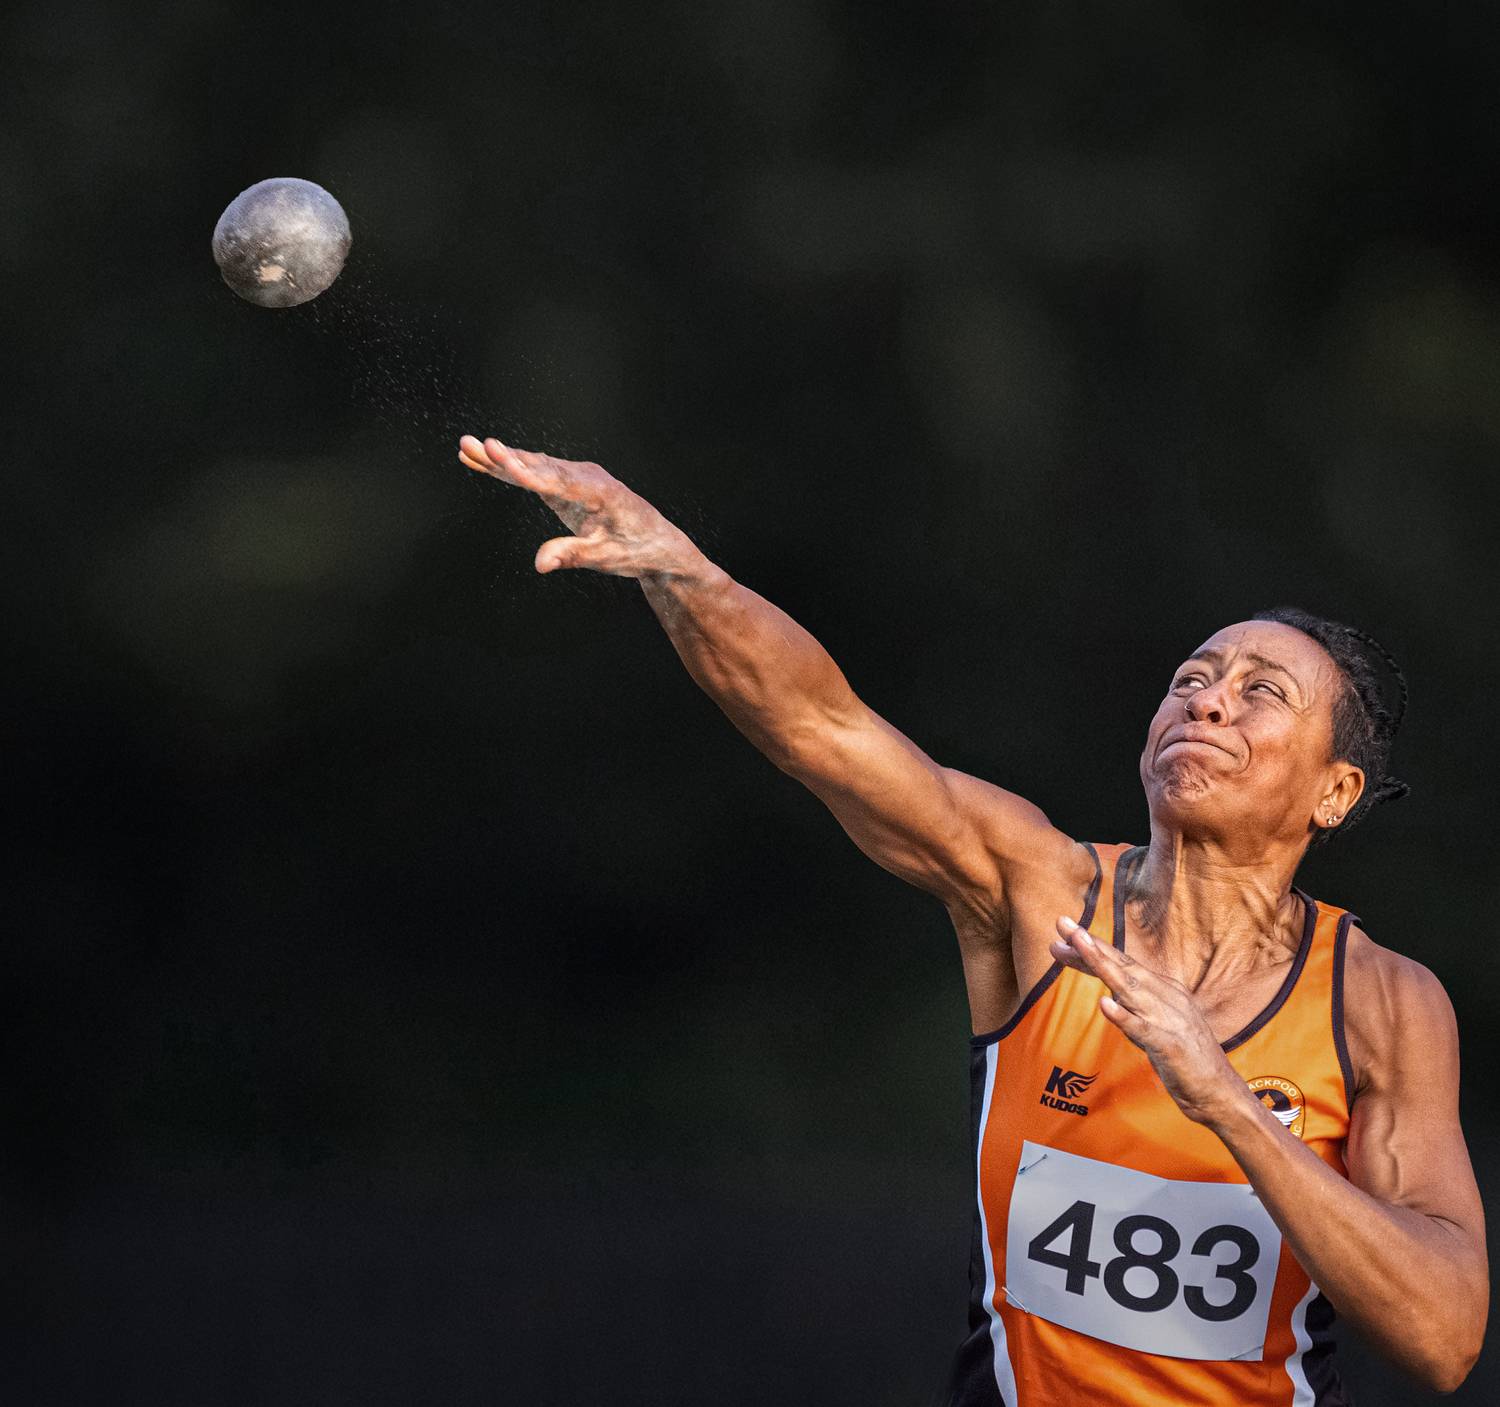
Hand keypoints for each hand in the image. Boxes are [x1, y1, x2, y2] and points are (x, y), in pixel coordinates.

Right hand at [458, 435, 703, 579]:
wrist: (657, 543)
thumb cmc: (635, 550)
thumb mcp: (605, 558)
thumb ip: (572, 555)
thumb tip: (539, 564)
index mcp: (599, 491)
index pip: (554, 480)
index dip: (523, 470)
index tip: (498, 456)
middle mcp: (587, 476)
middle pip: (538, 465)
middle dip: (502, 457)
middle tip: (470, 444)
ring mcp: (577, 476)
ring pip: (534, 465)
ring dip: (500, 458)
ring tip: (466, 449)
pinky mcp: (569, 483)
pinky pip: (537, 472)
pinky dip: (511, 467)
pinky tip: (482, 460)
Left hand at [1048, 916, 1252, 1128]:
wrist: (1220, 1092)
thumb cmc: (1186, 1059)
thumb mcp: (1157, 1024)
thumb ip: (1135, 1009)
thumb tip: (1108, 998)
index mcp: (1164, 990)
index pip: (1122, 964)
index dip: (1092, 949)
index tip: (1064, 933)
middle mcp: (1167, 997)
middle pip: (1123, 966)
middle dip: (1091, 945)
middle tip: (1063, 923)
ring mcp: (1169, 1020)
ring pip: (1129, 988)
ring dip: (1102, 965)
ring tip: (1079, 945)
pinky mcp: (1171, 1046)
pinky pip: (1143, 1029)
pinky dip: (1124, 1017)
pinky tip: (1104, 1004)